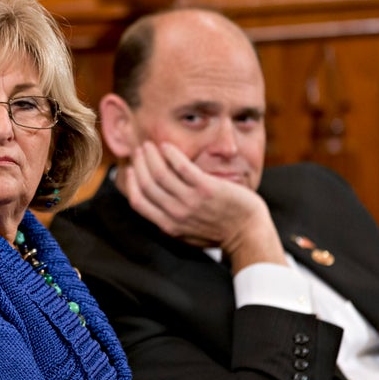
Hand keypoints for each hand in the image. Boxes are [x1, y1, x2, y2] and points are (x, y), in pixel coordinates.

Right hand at [122, 141, 286, 271]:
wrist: (247, 233)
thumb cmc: (219, 232)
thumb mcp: (187, 234)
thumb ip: (169, 222)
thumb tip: (154, 208)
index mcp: (168, 226)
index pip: (138, 201)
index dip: (131, 183)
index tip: (131, 169)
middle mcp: (176, 214)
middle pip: (147, 183)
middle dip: (139, 164)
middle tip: (139, 151)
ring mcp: (191, 201)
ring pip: (160, 173)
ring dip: (151, 155)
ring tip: (150, 145)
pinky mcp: (206, 188)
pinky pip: (181, 166)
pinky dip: (170, 153)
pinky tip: (167, 146)